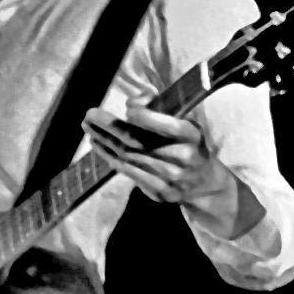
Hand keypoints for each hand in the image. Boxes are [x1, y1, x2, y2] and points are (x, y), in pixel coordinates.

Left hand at [85, 103, 231, 208]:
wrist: (204, 185)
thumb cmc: (190, 146)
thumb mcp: (186, 123)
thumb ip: (162, 110)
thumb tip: (134, 101)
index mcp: (191, 136)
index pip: (167, 126)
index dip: (144, 116)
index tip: (127, 107)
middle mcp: (182, 158)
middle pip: (139, 141)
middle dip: (111, 126)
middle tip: (90, 114)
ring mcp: (170, 178)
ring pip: (129, 156)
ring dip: (104, 140)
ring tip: (88, 127)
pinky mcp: (158, 191)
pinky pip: (128, 171)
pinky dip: (110, 156)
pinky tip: (98, 144)